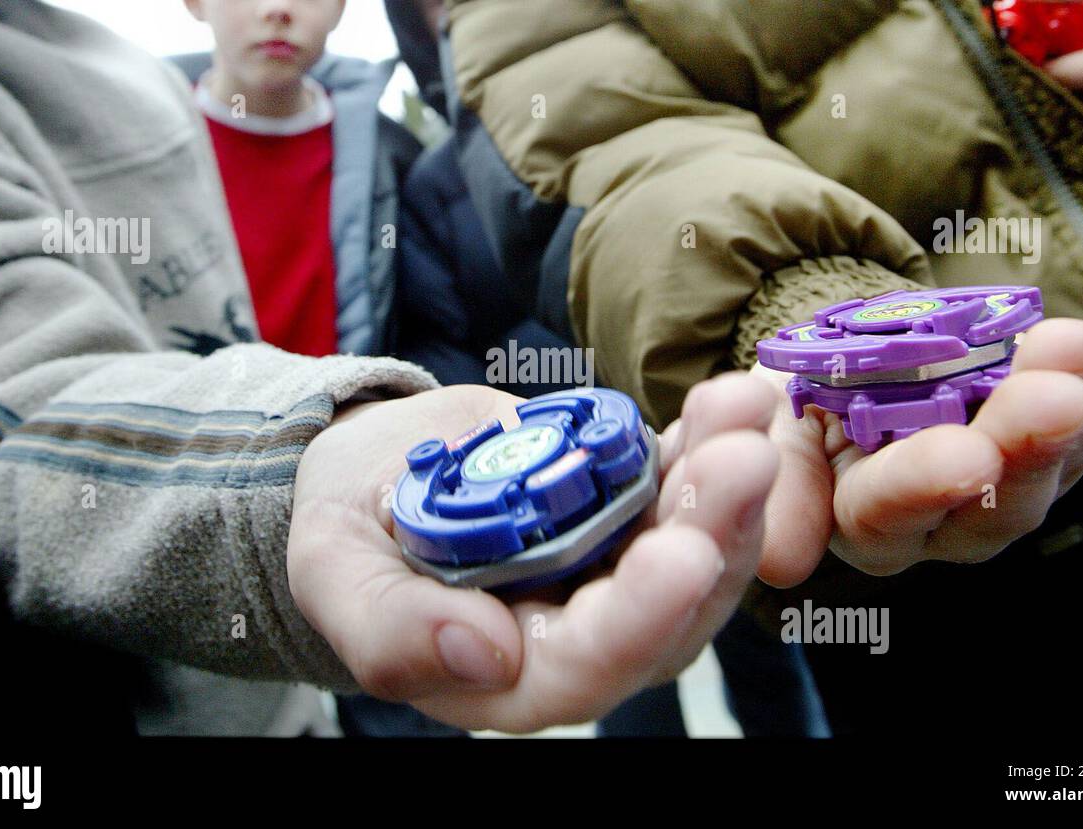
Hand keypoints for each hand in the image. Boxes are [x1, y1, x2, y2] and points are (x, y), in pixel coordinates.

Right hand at [286, 375, 779, 732]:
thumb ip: (395, 633)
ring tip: (743, 404)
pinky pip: (686, 482)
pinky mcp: (635, 513)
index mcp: (512, 672)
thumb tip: (489, 655)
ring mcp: (620, 571)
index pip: (591, 663)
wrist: (375, 476)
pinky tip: (741, 392)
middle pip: (672, 604)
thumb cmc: (352, 534)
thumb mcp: (339, 576)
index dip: (642, 616)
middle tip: (742, 454)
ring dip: (730, 475)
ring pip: (700, 539)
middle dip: (714, 527)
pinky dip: (715, 438)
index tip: (684, 553)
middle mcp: (585, 635)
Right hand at [750, 318, 1082, 584]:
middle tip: (1054, 396)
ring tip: (1082, 352)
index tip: (967, 458)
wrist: (846, 358)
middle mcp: (940, 520)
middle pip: (990, 505)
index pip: (889, 513)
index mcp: (860, 518)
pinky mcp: (1048, 442)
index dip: (926, 485)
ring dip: (1078, 411)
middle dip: (1023, 444)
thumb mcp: (764, 425)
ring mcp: (1003, 484)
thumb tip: (782, 561)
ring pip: (1048, 469)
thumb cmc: (796, 398)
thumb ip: (774, 481)